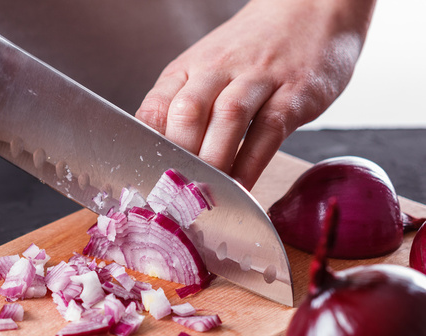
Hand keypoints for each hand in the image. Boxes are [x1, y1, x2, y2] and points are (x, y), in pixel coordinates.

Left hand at [135, 0, 375, 189]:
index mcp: (187, 69)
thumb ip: (182, 109)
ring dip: (215, 162)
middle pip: (187, 113)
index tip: (146, 181)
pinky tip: (241, 189)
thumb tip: (156, 159)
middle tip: (178, 194)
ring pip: (228, 119)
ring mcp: (258, 78)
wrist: (310, 8)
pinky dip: (251, 164)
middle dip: (179, 157)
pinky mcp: (294, 92)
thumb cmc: (251, 51)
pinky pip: (269, 130)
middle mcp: (218, 69)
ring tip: (207, 196)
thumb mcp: (206, 70)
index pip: (155, 109)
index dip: (146, 148)